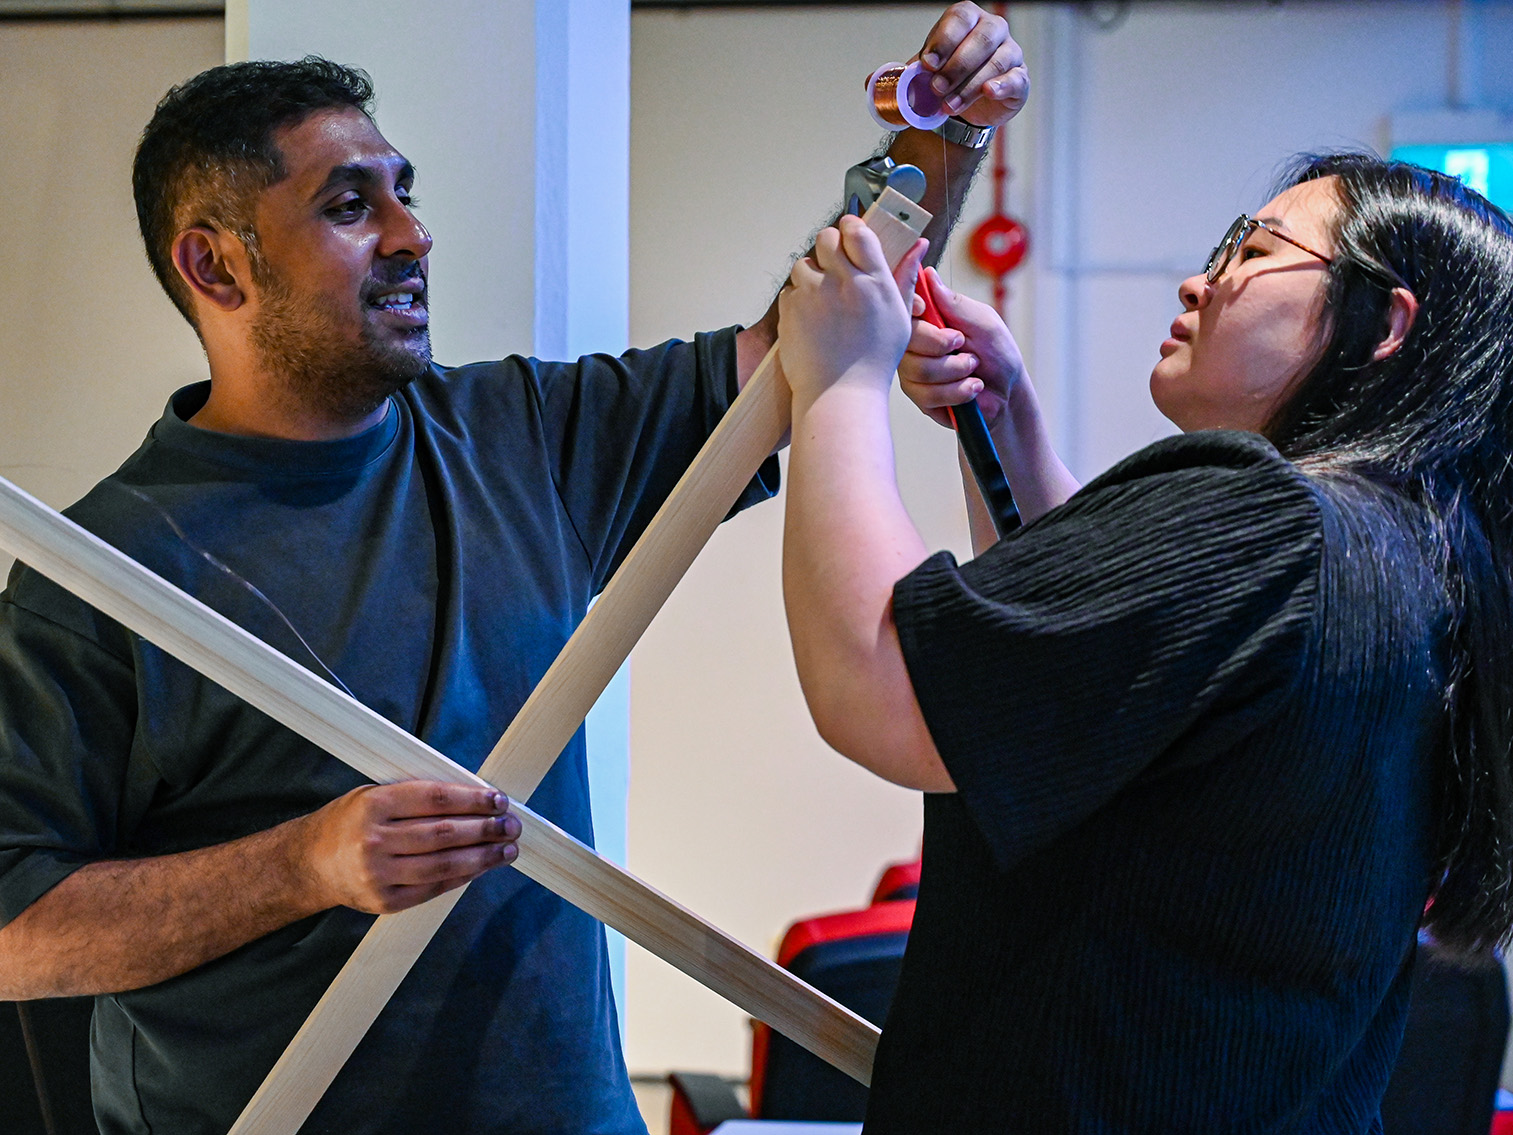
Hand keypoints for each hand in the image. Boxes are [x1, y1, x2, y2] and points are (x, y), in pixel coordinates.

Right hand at [297, 781, 520, 914]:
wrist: (309, 863)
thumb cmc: (351, 822)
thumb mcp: (375, 796)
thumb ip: (417, 797)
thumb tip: (474, 799)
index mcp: (374, 804)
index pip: (436, 799)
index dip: (472, 799)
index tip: (498, 799)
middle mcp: (374, 840)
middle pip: (444, 833)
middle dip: (486, 829)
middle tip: (511, 825)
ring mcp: (378, 874)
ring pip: (444, 864)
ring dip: (483, 857)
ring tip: (507, 849)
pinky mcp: (385, 901)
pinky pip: (433, 889)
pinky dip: (462, 877)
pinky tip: (481, 867)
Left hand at [779, 217, 926, 404]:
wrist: (839, 393)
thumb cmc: (873, 360)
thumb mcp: (899, 317)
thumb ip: (905, 278)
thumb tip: (919, 245)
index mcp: (873, 281)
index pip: (857, 230)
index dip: (852, 227)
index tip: (851, 233)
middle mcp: (842, 282)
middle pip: (826, 237)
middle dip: (830, 246)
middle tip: (835, 266)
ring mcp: (812, 294)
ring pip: (804, 263)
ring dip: (812, 275)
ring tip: (824, 302)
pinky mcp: (790, 309)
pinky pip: (790, 291)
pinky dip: (798, 300)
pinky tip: (813, 321)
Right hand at [899, 267, 1024, 427]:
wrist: (1008, 393)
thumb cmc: (998, 353)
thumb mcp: (984, 322)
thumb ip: (955, 304)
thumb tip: (929, 275)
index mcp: (930, 318)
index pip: (903, 304)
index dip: (908, 304)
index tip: (924, 308)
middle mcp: (916, 342)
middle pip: (908, 340)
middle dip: (942, 346)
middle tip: (965, 346)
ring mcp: (913, 370)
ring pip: (918, 370)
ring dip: (955, 371)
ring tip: (973, 369)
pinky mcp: (919, 396)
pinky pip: (927, 394)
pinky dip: (957, 391)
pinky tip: (970, 388)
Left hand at [915, 3, 1028, 125]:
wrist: (967, 105)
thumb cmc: (947, 78)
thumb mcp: (925, 72)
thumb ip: (910, 73)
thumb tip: (883, 82)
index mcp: (969, 18)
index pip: (960, 17)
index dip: (943, 40)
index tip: (927, 64)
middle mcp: (994, 28)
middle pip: (981, 39)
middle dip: (956, 66)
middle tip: (936, 88)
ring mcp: (1011, 52)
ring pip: (996, 62)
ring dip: (969, 86)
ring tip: (948, 105)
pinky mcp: (1020, 78)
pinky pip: (1015, 79)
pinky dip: (1001, 86)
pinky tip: (987, 92)